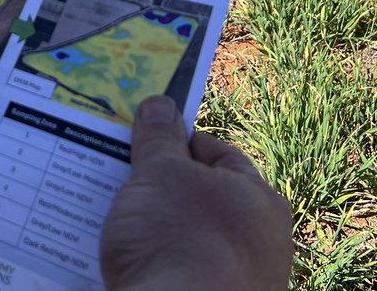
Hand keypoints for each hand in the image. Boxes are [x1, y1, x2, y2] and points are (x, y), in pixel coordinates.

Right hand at [100, 96, 292, 290]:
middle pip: (201, 199)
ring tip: (116, 226)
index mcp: (259, 200)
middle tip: (120, 182)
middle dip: (160, 190)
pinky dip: (157, 268)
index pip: (217, 154)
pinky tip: (128, 266)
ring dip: (154, 232)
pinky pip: (181, 274)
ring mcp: (240, 282)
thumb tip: (160, 104)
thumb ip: (158, 138)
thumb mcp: (159, 174)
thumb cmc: (178, 241)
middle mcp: (260, 242)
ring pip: (188, 240)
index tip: (140, 143)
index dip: (176, 143)